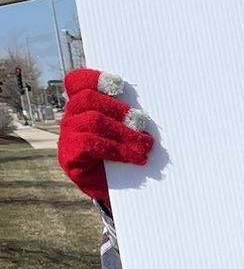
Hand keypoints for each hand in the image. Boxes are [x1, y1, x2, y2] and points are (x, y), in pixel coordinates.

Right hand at [56, 69, 152, 206]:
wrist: (118, 189)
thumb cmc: (127, 153)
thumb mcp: (130, 131)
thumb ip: (131, 115)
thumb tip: (152, 105)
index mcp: (84, 106)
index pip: (79, 83)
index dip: (94, 79)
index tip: (118, 84)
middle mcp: (72, 118)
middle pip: (88, 99)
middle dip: (118, 109)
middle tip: (142, 122)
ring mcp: (67, 137)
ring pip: (91, 122)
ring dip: (124, 133)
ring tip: (146, 145)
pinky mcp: (69, 157)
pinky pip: (89, 144)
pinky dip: (117, 150)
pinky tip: (136, 158)